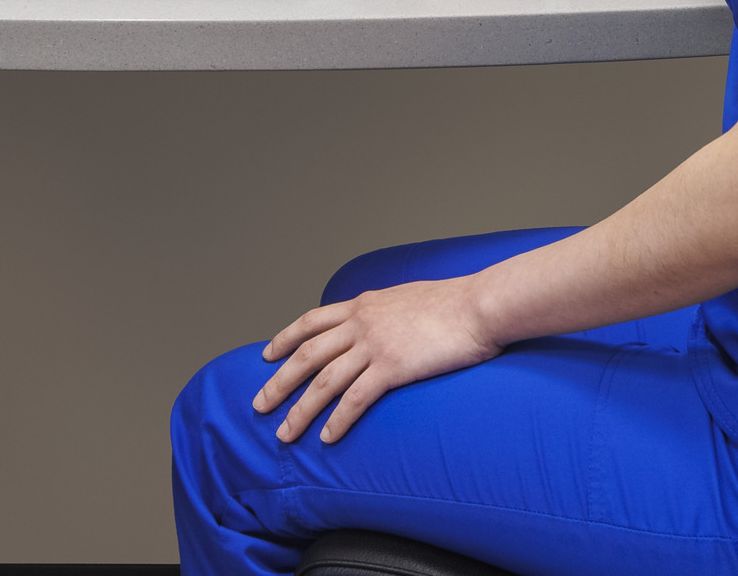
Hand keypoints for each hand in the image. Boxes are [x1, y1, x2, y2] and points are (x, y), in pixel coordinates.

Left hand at [254, 275, 506, 442]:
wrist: (480, 305)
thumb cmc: (454, 303)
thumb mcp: (406, 298)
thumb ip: (385, 312)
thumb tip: (380, 324)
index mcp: (363, 305)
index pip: (310, 321)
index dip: (285, 339)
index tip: (266, 355)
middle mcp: (360, 323)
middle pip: (306, 355)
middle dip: (278, 382)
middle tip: (258, 404)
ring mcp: (374, 345)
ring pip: (323, 381)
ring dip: (300, 410)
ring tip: (283, 434)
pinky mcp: (392, 368)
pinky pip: (356, 399)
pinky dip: (338, 420)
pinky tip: (327, 438)